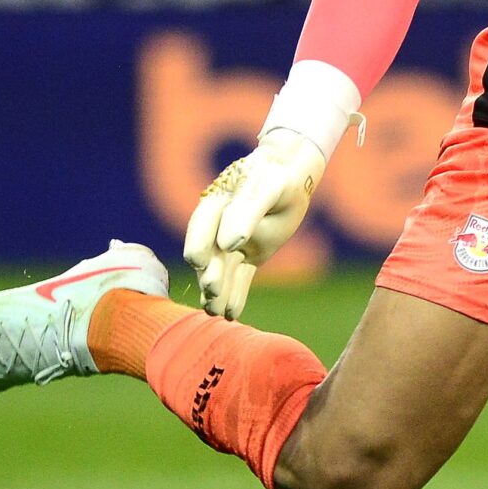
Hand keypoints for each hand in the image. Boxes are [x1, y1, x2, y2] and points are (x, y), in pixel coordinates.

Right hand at [183, 128, 326, 320]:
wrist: (289, 175)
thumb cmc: (276, 176)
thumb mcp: (267, 188)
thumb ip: (247, 212)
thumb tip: (227, 243)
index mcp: (217, 203)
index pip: (202, 226)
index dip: (198, 243)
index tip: (198, 261)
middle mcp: (219, 226)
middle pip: (210, 254)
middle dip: (209, 273)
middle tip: (211, 290)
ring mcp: (233, 244)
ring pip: (223, 270)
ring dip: (218, 291)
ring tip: (215, 311)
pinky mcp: (249, 255)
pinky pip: (241, 277)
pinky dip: (236, 294)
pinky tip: (231, 313)